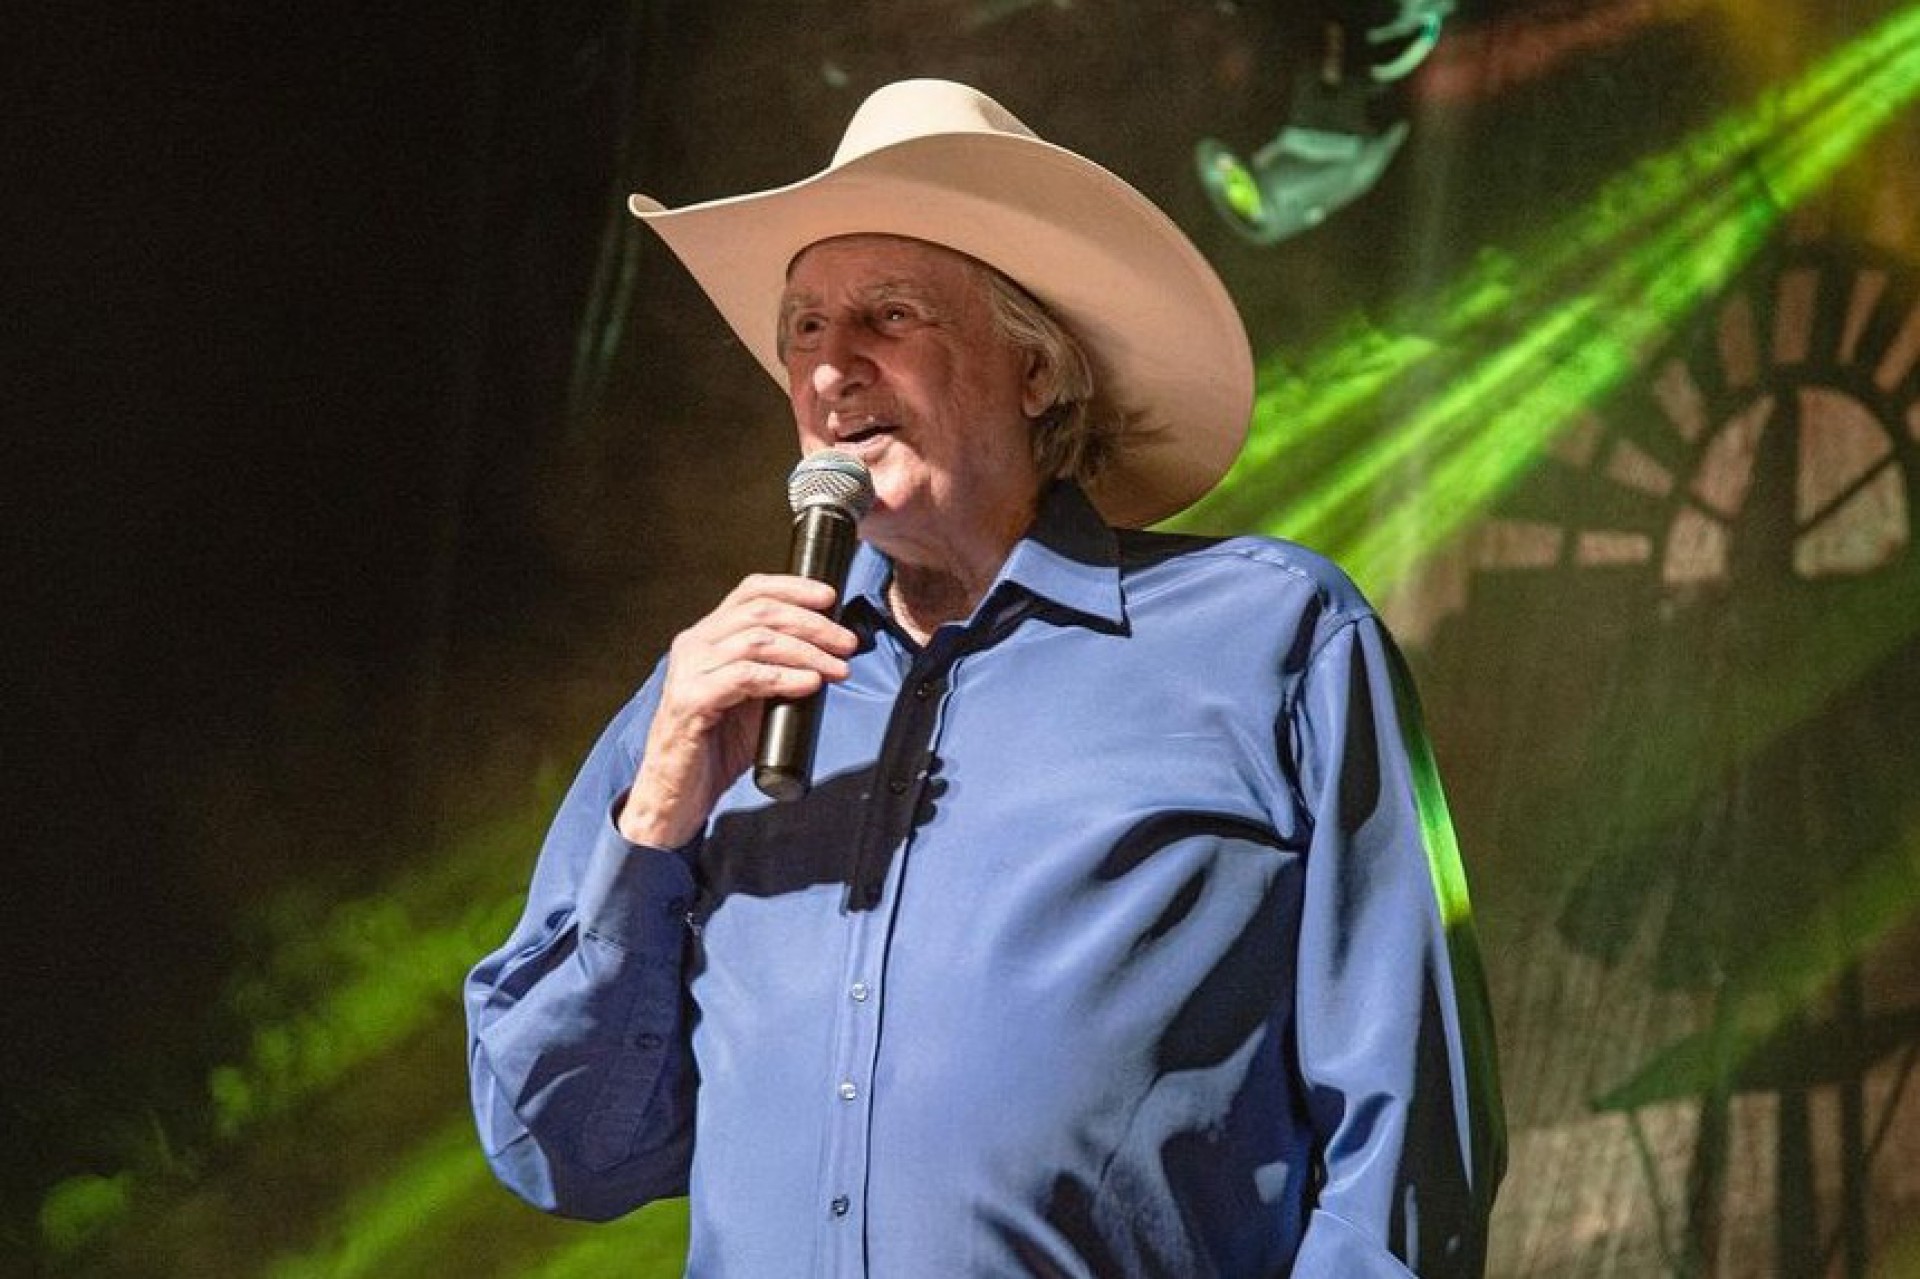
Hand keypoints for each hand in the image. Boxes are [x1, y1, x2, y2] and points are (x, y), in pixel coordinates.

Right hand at [618, 574, 855, 847]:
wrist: (678, 794)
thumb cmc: (717, 747)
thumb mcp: (756, 699)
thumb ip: (781, 672)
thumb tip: (830, 655)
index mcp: (708, 636)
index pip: (751, 590)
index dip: (793, 587)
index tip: (830, 597)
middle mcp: (695, 644)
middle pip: (760, 612)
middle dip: (812, 623)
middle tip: (847, 643)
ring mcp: (689, 671)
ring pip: (756, 641)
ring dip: (806, 651)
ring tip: (837, 668)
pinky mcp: (691, 700)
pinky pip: (744, 676)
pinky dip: (783, 677)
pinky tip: (810, 683)